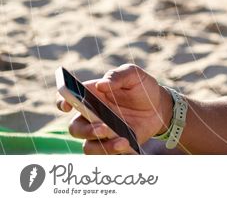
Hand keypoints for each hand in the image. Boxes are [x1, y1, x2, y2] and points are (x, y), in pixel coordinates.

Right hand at [56, 64, 172, 154]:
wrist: (159, 106)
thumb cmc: (142, 87)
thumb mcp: (134, 75)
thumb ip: (118, 75)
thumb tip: (101, 85)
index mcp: (91, 95)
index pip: (67, 98)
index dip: (62, 102)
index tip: (67, 106)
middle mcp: (91, 116)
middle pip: (75, 128)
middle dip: (86, 131)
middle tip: (104, 128)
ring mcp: (101, 132)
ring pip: (89, 146)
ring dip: (102, 146)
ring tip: (121, 140)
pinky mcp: (113, 145)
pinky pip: (107, 155)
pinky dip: (115, 153)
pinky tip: (127, 144)